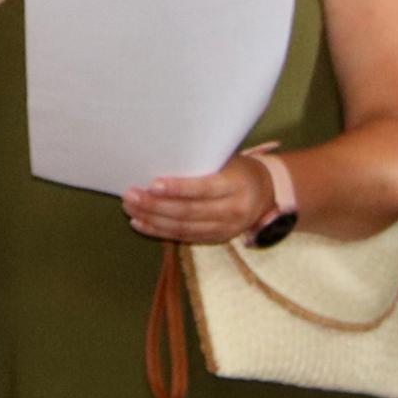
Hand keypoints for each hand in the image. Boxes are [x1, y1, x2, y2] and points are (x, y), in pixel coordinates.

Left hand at [125, 159, 279, 248]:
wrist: (267, 192)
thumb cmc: (238, 168)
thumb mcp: (226, 159)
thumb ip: (200, 163)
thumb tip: (159, 159)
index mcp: (236, 185)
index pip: (203, 189)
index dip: (177, 188)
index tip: (152, 184)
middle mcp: (233, 210)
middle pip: (188, 212)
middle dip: (155, 205)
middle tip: (131, 196)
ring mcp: (225, 228)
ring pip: (183, 228)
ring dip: (152, 219)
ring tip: (130, 208)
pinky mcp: (216, 238)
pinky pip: (184, 237)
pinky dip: (159, 231)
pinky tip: (141, 223)